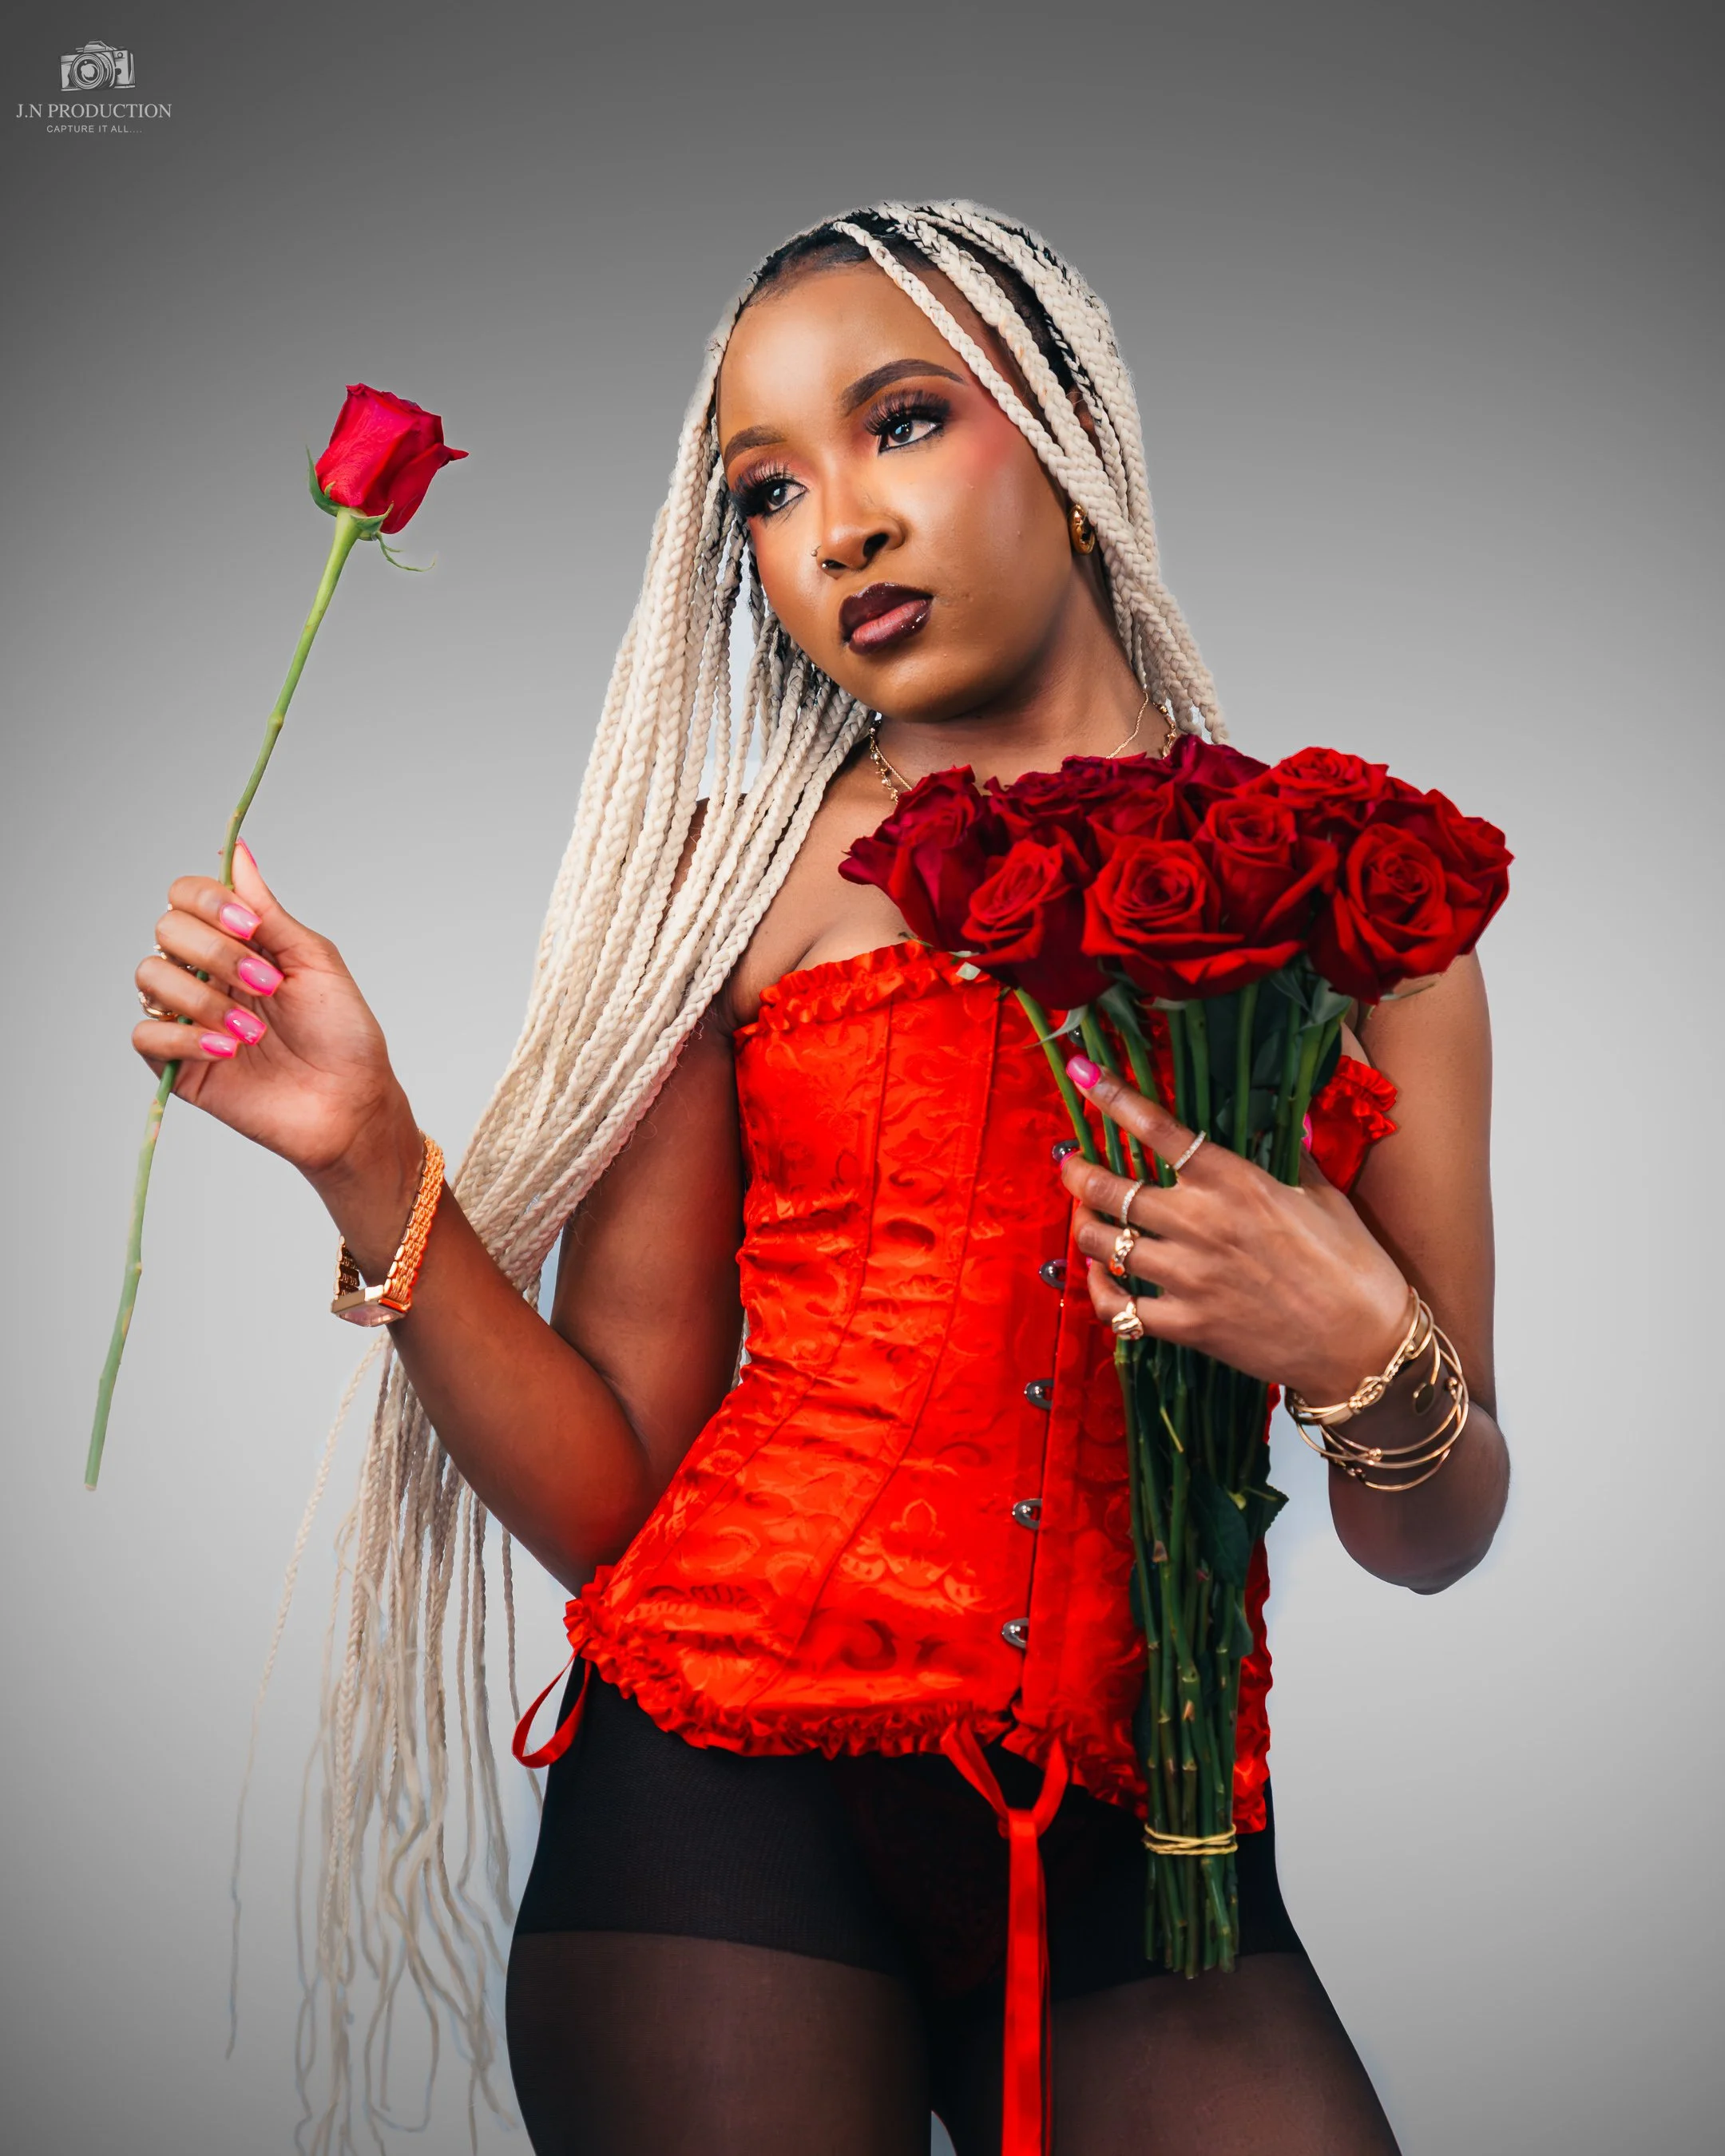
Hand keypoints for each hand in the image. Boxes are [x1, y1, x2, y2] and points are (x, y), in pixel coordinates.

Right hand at [131, 841, 419, 1199]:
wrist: (351, 1102)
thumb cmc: (343, 1033)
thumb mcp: (314, 961)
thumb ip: (268, 910)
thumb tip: (237, 851)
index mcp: (237, 943)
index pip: (187, 897)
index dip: (209, 901)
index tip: (252, 927)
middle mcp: (205, 973)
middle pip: (166, 929)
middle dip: (216, 953)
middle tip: (267, 986)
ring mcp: (189, 1017)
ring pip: (150, 977)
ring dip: (204, 999)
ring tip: (252, 1031)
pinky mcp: (179, 1064)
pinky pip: (146, 1035)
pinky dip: (185, 1037)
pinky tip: (228, 1050)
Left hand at [1058, 1062, 1410, 1401]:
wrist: (1364, 1346)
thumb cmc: (1352, 1266)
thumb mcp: (1324, 1197)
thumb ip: (1292, 1158)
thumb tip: (1288, 1124)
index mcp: (1237, 1182)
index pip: (1161, 1131)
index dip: (1115, 1099)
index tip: (1084, 1075)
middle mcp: (1202, 1223)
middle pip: (1110, 1188)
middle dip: (1078, 1172)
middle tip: (1071, 1164)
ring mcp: (1188, 1277)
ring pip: (1101, 1244)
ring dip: (1082, 1227)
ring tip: (1082, 1217)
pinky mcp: (1186, 1324)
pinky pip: (1117, 1308)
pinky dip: (1100, 1291)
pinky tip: (1101, 1279)